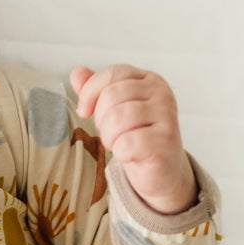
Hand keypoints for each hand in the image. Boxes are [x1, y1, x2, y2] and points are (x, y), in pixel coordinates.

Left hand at [69, 64, 196, 214]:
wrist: (161, 171)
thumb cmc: (137, 138)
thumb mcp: (116, 109)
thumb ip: (97, 90)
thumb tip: (76, 73)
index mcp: (149, 80)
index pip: (112, 74)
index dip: (90, 93)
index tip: (84, 111)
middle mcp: (161, 94)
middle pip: (111, 96)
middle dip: (101, 120)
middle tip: (112, 134)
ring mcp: (166, 116)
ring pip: (116, 119)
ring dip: (110, 138)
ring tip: (121, 144)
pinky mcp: (165, 141)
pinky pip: (126, 143)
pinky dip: (121, 153)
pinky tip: (131, 155)